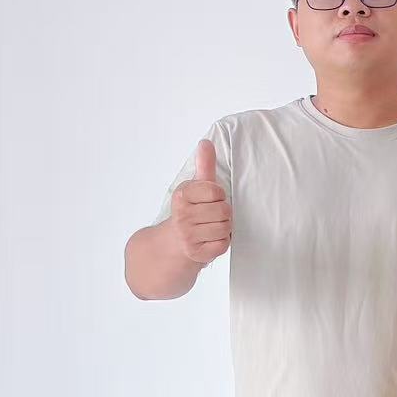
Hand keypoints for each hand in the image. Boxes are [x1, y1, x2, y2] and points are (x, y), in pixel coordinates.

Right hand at [171, 138, 231, 264]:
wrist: (171, 244)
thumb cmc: (190, 211)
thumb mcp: (195, 187)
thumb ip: (204, 165)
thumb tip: (205, 142)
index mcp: (182, 195)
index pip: (216, 191)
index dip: (217, 196)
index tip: (207, 200)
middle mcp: (182, 215)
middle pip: (224, 211)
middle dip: (222, 213)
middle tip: (209, 216)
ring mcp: (188, 236)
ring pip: (225, 228)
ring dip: (222, 229)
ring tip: (209, 228)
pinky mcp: (196, 253)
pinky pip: (223, 244)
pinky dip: (221, 243)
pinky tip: (209, 240)